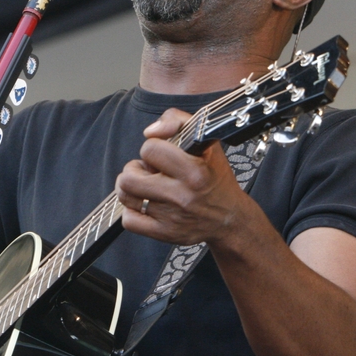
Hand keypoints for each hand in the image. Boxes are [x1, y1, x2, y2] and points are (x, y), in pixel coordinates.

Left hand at [115, 108, 256, 246]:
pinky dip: (132, 211)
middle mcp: (182, 196)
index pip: (149, 150)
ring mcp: (172, 217)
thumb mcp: (205, 140)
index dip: (152, 148)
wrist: (229, 218)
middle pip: (130, 177)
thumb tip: (150, 131)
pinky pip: (129, 221)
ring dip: (130, 188)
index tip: (161, 154)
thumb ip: (177, 121)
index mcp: (194, 171)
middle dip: (134, 169)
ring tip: (145, 185)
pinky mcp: (165, 234)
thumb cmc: (215, 176)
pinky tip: (145, 204)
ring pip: (126, 196)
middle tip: (147, 171)